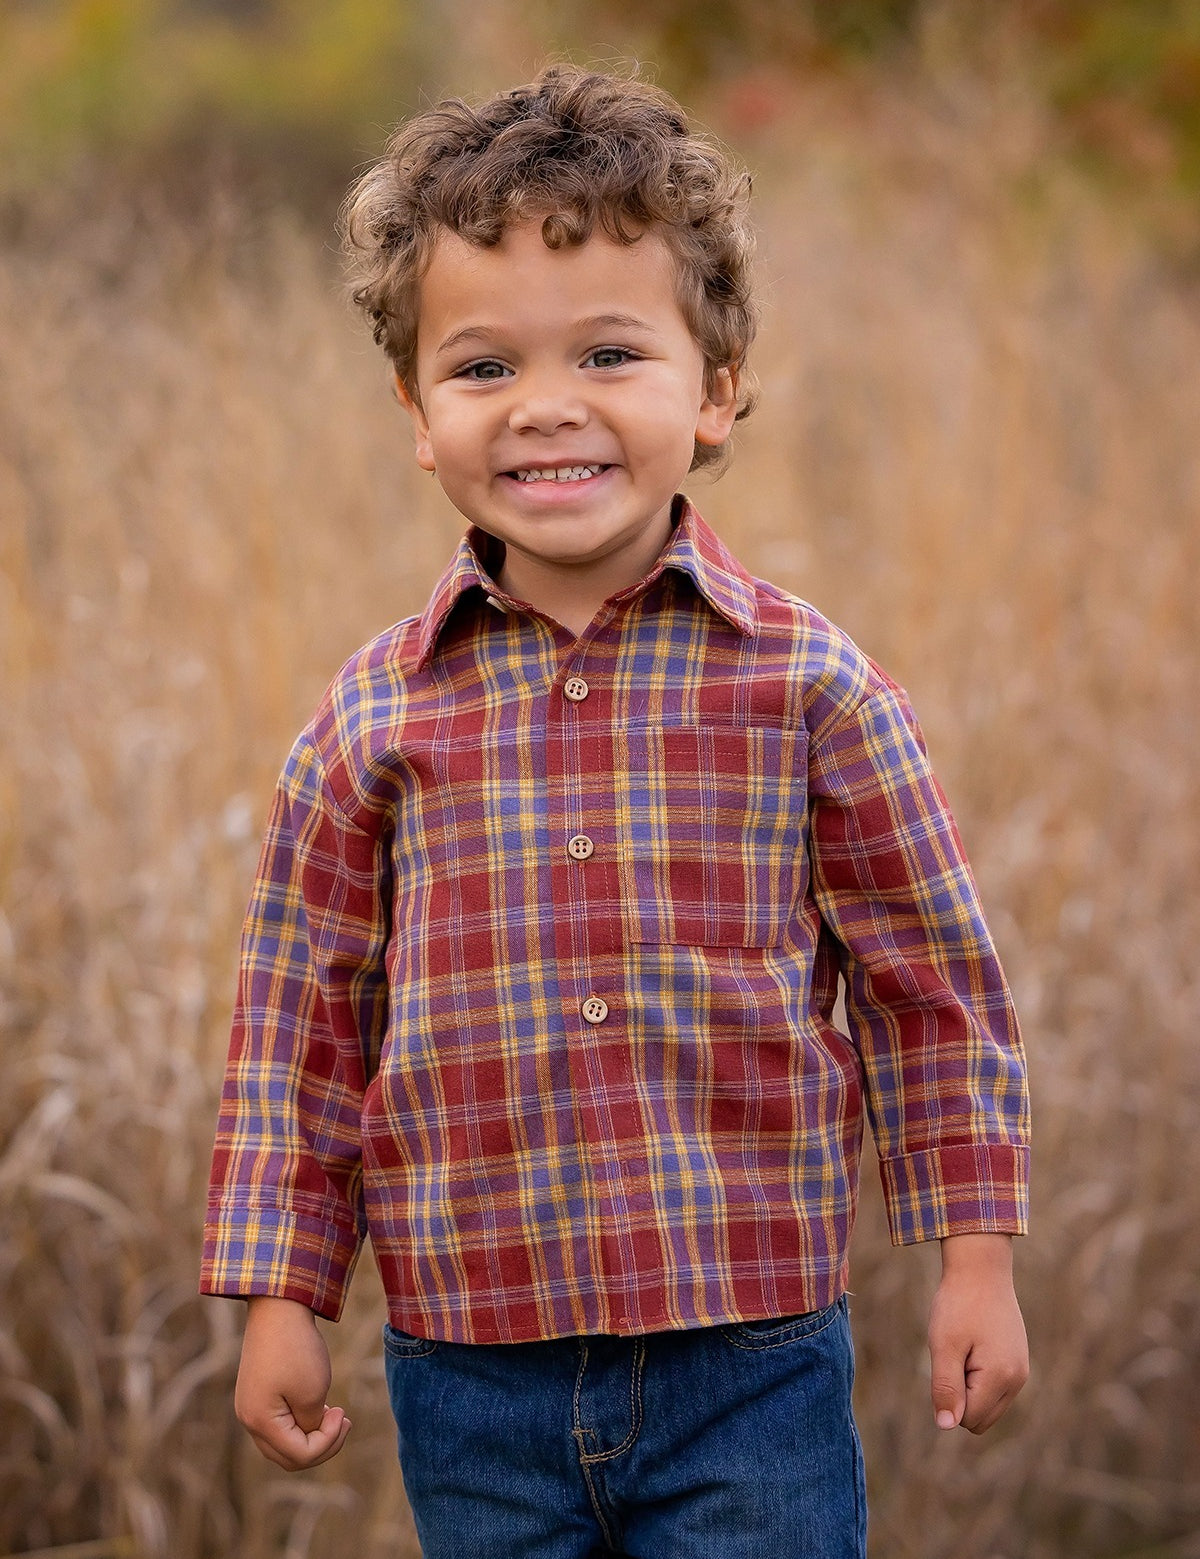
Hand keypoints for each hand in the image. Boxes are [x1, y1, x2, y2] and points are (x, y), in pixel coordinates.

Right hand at [234, 1297, 352, 1468]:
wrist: (278, 1307)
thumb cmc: (297, 1349)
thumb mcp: (313, 1392)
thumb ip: (312, 1425)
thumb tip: (310, 1436)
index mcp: (260, 1422)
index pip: (299, 1455)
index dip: (328, 1441)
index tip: (343, 1412)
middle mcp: (248, 1420)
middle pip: (288, 1456)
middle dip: (321, 1445)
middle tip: (344, 1421)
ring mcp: (249, 1407)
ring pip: (282, 1443)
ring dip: (311, 1435)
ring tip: (334, 1415)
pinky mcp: (255, 1394)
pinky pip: (278, 1424)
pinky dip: (300, 1423)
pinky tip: (319, 1406)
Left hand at [929, 1233, 1028, 1434]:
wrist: (981, 1269)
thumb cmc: (959, 1305)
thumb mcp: (944, 1345)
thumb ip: (946, 1388)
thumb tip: (946, 1426)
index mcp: (1002, 1378)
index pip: (967, 1419)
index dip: (948, 1395)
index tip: (948, 1358)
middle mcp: (1018, 1380)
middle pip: (979, 1418)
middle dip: (960, 1394)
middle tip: (954, 1354)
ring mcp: (1021, 1372)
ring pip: (987, 1405)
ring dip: (968, 1385)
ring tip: (964, 1347)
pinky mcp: (1017, 1362)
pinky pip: (993, 1388)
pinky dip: (977, 1375)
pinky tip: (973, 1344)